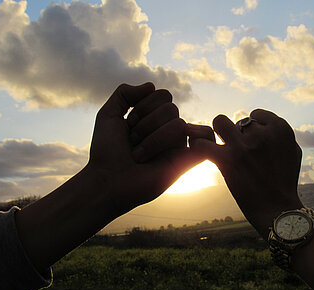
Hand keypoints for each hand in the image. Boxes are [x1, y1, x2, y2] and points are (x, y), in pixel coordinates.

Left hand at [88, 83, 213, 215]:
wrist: (107, 180)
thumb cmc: (107, 151)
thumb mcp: (108, 114)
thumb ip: (124, 93)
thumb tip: (151, 85)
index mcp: (153, 118)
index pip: (163, 95)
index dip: (144, 106)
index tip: (127, 125)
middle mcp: (167, 129)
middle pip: (171, 108)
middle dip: (146, 123)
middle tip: (132, 141)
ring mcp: (177, 145)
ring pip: (179, 124)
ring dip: (153, 139)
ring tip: (139, 156)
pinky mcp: (186, 162)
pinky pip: (206, 140)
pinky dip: (202, 137)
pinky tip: (185, 143)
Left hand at [190, 109, 303, 237]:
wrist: (278, 209)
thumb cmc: (286, 182)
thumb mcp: (293, 151)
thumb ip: (279, 135)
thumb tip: (264, 125)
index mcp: (280, 129)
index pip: (256, 115)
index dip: (251, 129)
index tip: (250, 142)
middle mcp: (262, 133)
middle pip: (238, 121)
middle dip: (236, 132)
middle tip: (236, 148)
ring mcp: (243, 145)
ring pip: (219, 121)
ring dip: (217, 133)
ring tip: (219, 146)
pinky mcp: (226, 159)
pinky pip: (202, 142)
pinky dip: (198, 145)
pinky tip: (202, 152)